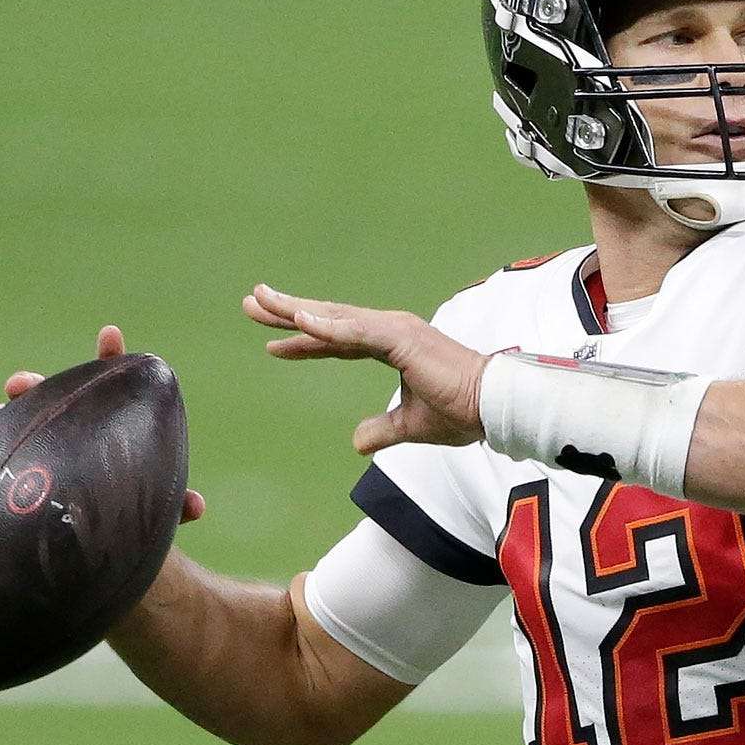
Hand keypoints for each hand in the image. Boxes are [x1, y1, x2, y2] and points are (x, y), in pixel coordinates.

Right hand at [0, 324, 206, 522]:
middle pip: (40, 397)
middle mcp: (55, 431)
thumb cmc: (119, 519)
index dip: (108, 359)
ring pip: (1, 426)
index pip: (101, 385)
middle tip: (20, 384)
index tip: (112, 336)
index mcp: (94, 428)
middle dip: (29, 387)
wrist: (87, 555)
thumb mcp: (147, 512)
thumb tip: (195, 506)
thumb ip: (170, 507)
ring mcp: (24, 453)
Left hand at [244, 284, 490, 454]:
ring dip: (295, 309)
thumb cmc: (462, 412)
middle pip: (328, 320)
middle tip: (250, 303)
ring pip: (334, 319)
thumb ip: (382, 431)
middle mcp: (390, 330)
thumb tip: (356, 442)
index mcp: (392, 345)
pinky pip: (354, 333)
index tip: (275, 345)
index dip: (305, 342)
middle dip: (287, 312)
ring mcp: (395, 330)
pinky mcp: (401, 339)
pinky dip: (325, 326)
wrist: (493, 408)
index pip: (338, 341)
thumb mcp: (410, 426)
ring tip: (259, 302)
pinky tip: (297, 320)